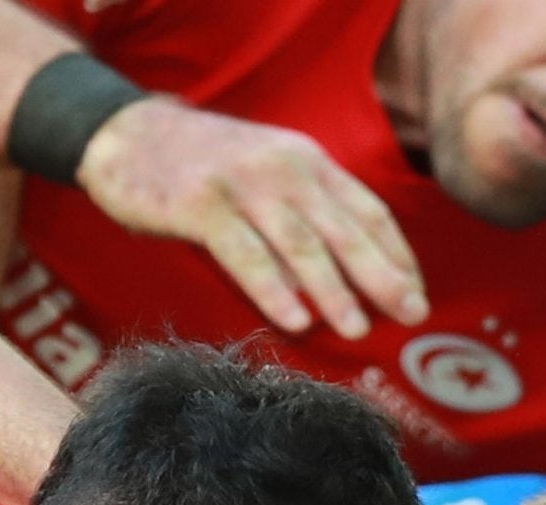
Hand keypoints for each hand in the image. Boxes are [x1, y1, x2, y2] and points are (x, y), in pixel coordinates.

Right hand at [75, 97, 427, 338]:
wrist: (130, 136)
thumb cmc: (199, 171)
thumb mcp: (262, 178)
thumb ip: (298, 217)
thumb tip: (335, 282)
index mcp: (308, 162)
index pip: (368, 210)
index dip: (396, 254)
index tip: (416, 293)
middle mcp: (285, 169)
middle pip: (344, 229)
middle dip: (382, 274)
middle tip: (412, 313)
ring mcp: (244, 186)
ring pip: (301, 243)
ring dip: (334, 289)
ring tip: (356, 328)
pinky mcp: (202, 206)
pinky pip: (246, 253)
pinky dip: (273, 288)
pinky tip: (295, 319)